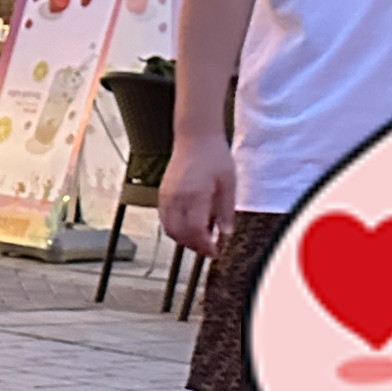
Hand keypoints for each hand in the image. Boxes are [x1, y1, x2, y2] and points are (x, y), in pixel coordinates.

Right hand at [158, 129, 235, 253]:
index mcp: (194, 195)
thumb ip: (226, 210)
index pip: (195, 230)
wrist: (195, 138)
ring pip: (169, 229)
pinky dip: (175, 229)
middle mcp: (176, 198)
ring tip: (199, 241)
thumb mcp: (229, 183)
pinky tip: (188, 228)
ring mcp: (166, 196)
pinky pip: (165, 220)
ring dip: (184, 240)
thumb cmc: (214, 156)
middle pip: (180, 234)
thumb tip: (225, 233)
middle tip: (209, 249)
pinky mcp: (162, 194)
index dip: (205, 245)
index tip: (215, 252)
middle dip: (194, 246)